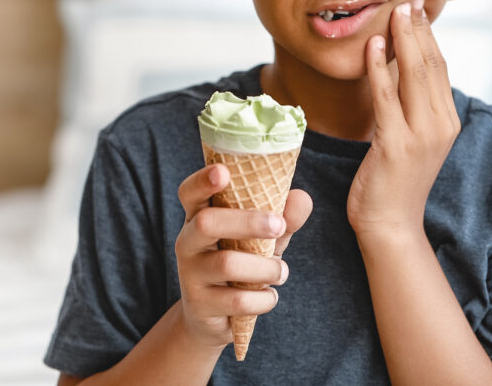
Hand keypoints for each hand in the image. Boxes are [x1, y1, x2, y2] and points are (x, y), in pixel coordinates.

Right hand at [174, 163, 312, 348]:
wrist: (214, 319)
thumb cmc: (241, 265)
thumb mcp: (261, 240)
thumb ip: (282, 218)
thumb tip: (303, 198)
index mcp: (199, 217)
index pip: (190, 192)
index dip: (202, 180)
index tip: (223, 171)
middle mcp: (188, 241)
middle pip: (207, 223)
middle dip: (248, 222)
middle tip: (279, 225)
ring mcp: (190, 274)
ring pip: (228, 264)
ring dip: (266, 268)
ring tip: (281, 272)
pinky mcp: (200, 304)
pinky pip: (238, 300)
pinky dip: (263, 299)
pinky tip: (268, 297)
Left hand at [347, 0, 460, 238]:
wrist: (391, 224)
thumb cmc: (394, 179)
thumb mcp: (410, 136)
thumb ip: (411, 105)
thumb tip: (400, 66)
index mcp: (447, 121)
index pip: (440, 68)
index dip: (429, 36)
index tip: (417, 9)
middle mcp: (441, 125)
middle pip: (431, 65)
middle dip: (418, 30)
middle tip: (407, 0)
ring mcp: (421, 135)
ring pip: (414, 76)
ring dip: (403, 41)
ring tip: (393, 13)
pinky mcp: (396, 145)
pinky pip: (387, 97)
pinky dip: (380, 68)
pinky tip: (373, 46)